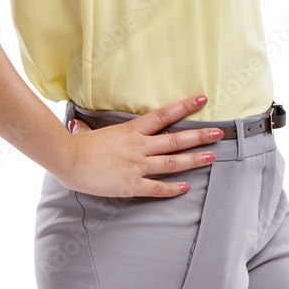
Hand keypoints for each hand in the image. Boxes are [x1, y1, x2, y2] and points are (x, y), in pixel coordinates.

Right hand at [59, 94, 223, 197]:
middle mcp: (139, 146)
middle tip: (219, 132)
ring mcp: (137, 166)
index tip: (202, 99)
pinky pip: (157, 187)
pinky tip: (185, 187)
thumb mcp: (90, 131)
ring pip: (172, 162)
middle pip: (176, 139)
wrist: (68, 160)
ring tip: (211, 156)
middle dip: (200, 136)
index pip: (164, 115)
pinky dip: (172, 188)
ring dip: (194, 159)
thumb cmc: (78, 145)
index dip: (185, 107)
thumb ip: (91, 129)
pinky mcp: (131, 185)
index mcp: (132, 130)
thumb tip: (78, 126)